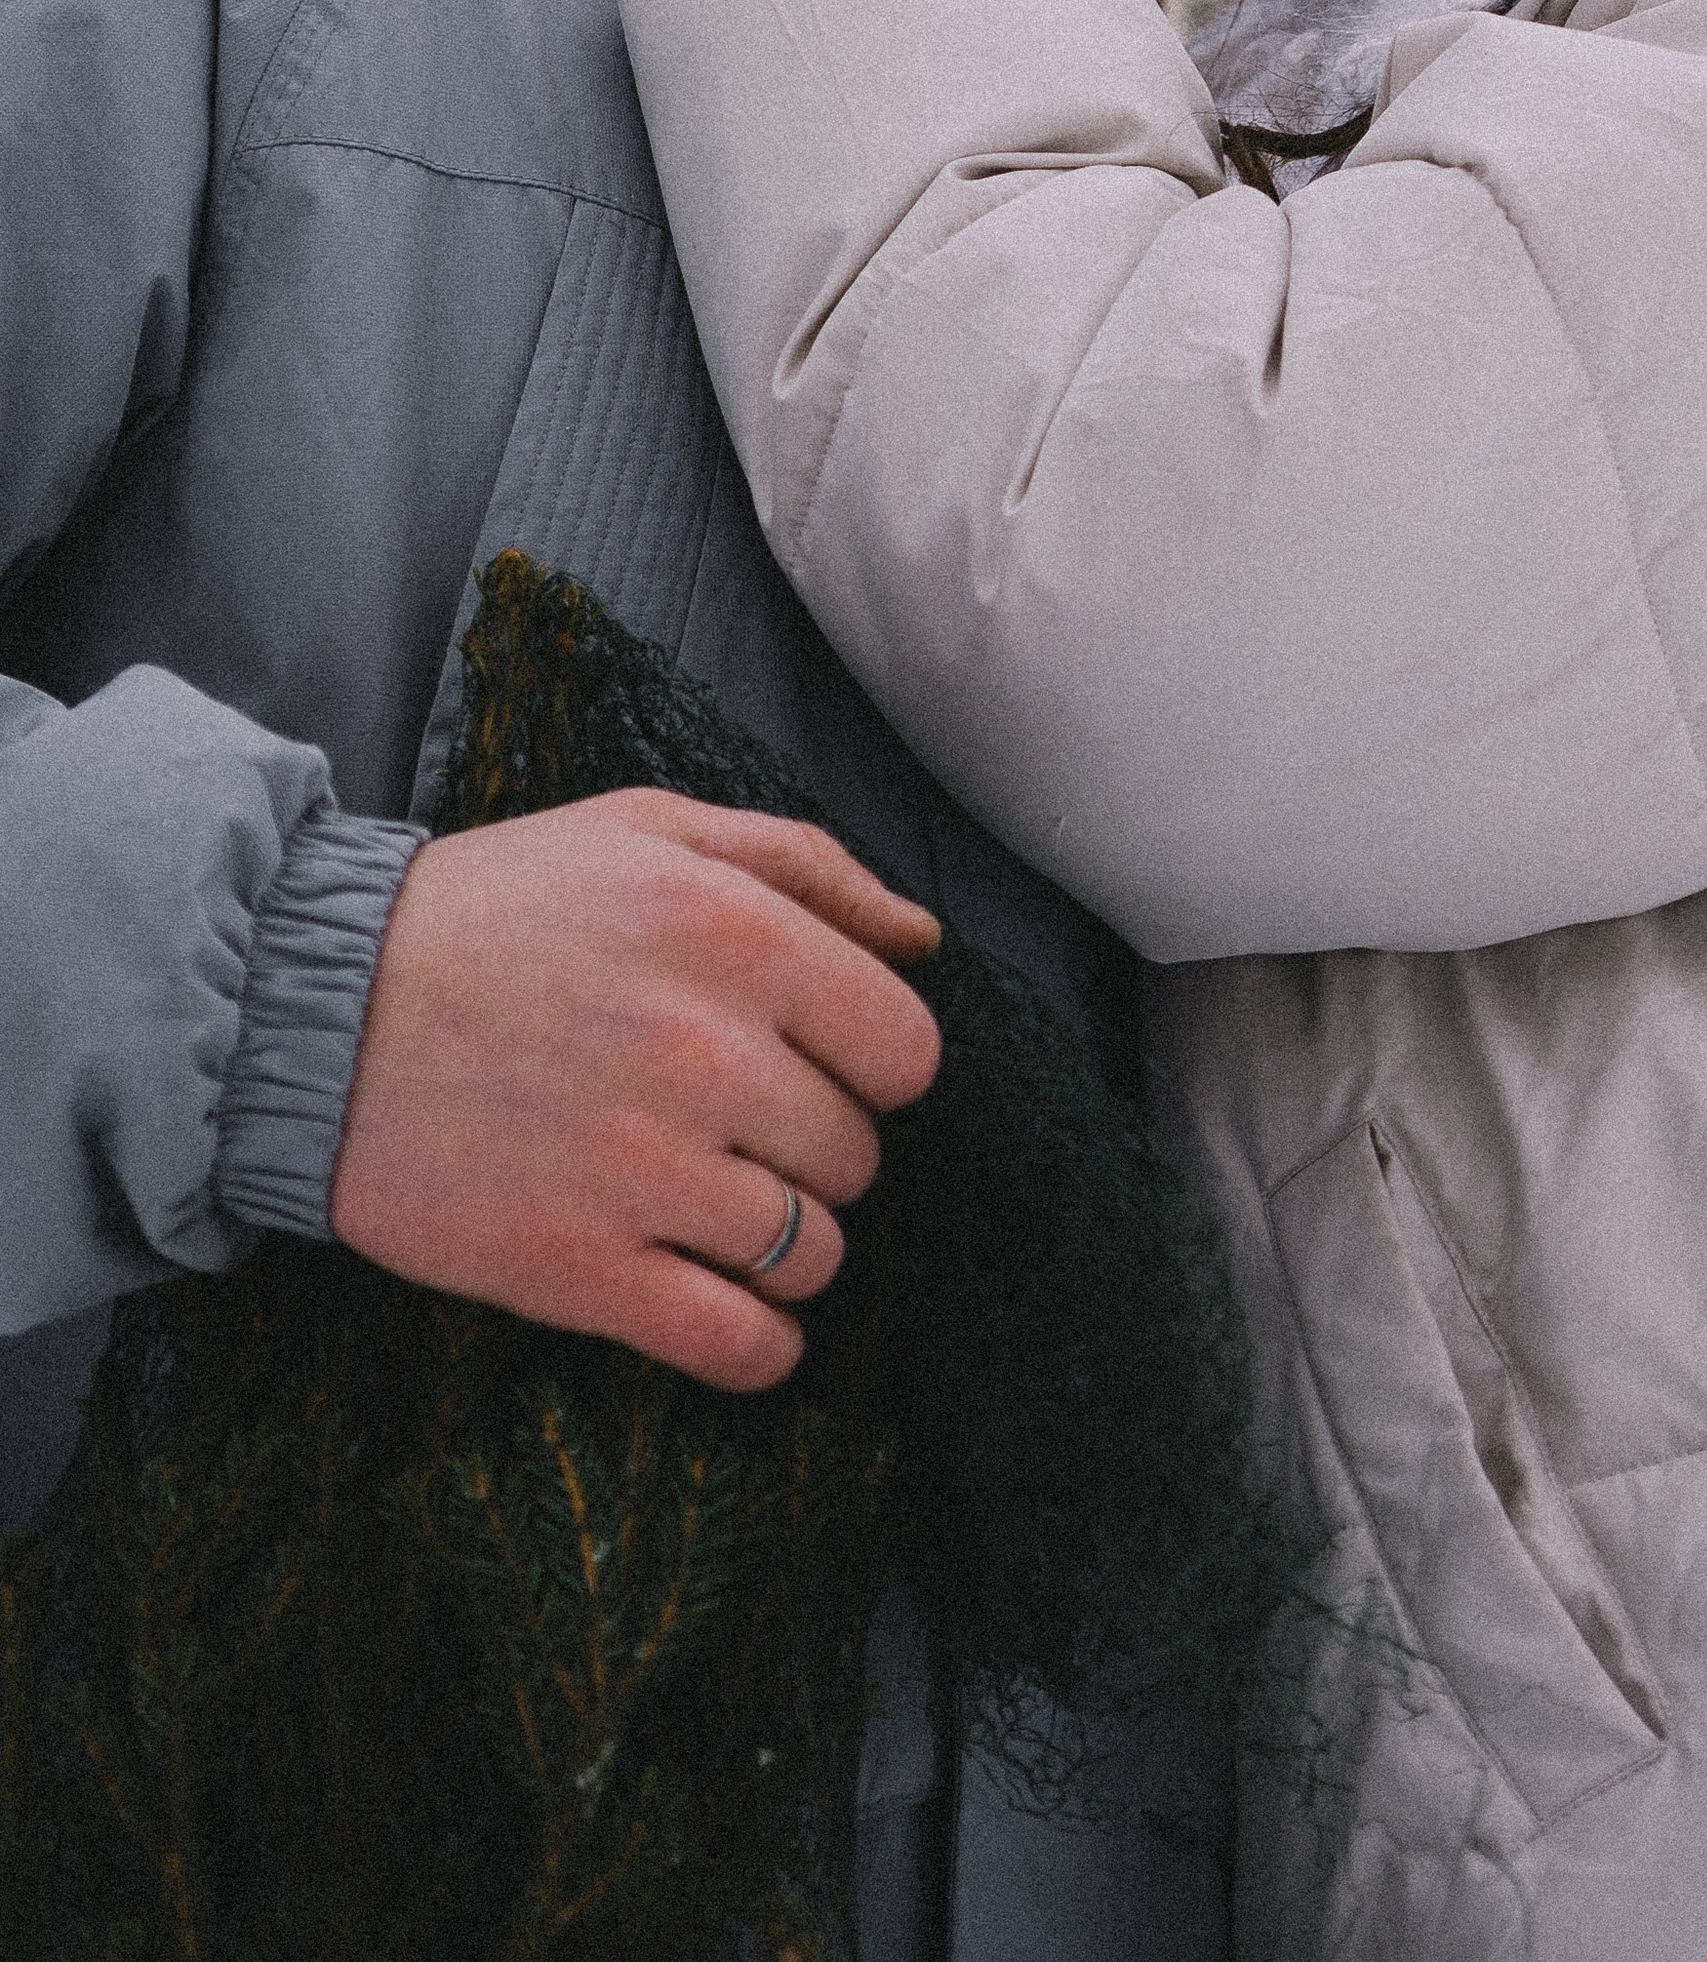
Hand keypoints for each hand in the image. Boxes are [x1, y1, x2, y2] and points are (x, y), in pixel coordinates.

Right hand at [331, 789, 941, 1390]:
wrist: (312, 1009)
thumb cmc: (495, 908)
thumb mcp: (648, 830)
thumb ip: (805, 864)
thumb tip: (924, 940)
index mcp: (734, 933)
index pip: (906, 1051)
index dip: (871, 1063)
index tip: (816, 1060)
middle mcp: (707, 1052)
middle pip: (858, 1155)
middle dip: (815, 1146)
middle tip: (737, 1124)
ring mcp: (647, 1171)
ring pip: (813, 1253)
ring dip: (786, 1242)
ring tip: (717, 1205)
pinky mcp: (580, 1270)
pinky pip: (739, 1345)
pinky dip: (758, 1345)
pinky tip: (732, 1312)